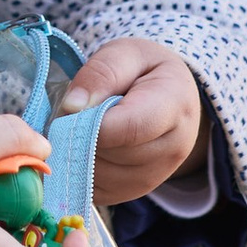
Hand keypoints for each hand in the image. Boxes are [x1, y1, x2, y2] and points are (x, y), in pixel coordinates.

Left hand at [58, 38, 204, 203]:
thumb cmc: (144, 71)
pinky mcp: (132, 192)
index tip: (71, 107)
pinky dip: (78, 169)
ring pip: (97, 174)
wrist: (168, 97)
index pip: (130, 128)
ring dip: (76, 152)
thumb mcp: (126, 54)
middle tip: (76, 111)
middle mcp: (173, 149)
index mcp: (175, 107)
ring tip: (84, 126)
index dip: (91, 122)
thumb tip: (72, 107)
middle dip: (80, 133)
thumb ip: (101, 73)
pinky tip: (87, 145)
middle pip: (110, 153)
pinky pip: (93, 189)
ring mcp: (155, 177)